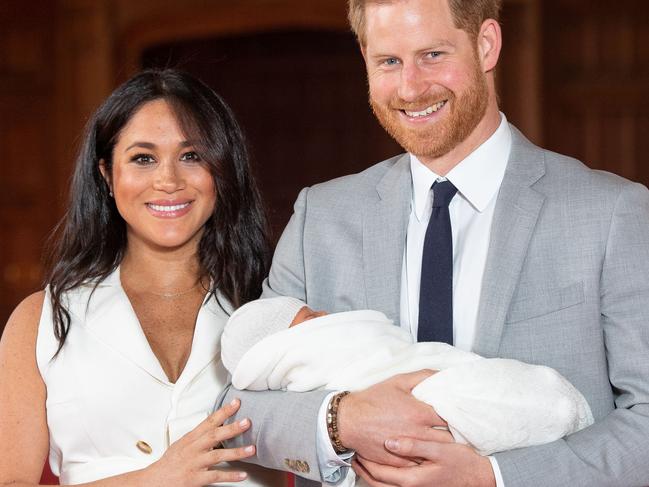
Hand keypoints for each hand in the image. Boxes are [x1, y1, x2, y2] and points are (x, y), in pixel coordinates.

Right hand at [145, 398, 254, 485]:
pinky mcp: (195, 478)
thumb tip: (213, 424)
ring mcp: (195, 463)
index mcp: (191, 439)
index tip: (236, 403)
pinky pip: (215, 476)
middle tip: (247, 422)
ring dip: (236, 452)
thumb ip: (198, 435)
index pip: (208, 421)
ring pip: (217, 455)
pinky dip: (230, 476)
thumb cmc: (169, 463)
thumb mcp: (182, 444)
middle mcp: (193, 449)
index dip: (223, 411)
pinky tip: (241, 474)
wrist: (154, 481)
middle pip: (214, 435)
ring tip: (251, 449)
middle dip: (232, 428)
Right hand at [337, 370, 446, 465]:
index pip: (451, 418)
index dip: (457, 415)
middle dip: (453, 433)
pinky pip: (421, 463)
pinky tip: (426, 452)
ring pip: (436, 453)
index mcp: (419, 413)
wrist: (349, 420)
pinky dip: (425, 458)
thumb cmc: (372, 400)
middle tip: (454, 428)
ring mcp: (409, 450)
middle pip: (448, 438)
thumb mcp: (398, 381)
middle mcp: (417, 433)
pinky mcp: (400, 462)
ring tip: (443, 441)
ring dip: (441, 448)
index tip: (458, 413)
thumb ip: (422, 376)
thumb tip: (441, 374)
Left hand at [353, 438, 495, 486]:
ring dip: (370, 473)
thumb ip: (414, 445)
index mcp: (412, 479)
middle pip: (376, 481)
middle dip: (363, 467)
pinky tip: (381, 464)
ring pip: (383, 485)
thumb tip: (389, 442)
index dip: (365, 459)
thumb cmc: (461, 462)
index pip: (379, 472)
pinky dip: (382, 477)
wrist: (478, 477)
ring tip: (361, 458)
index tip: (356, 446)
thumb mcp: (440, 450)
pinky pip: (393, 485)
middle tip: (353, 452)